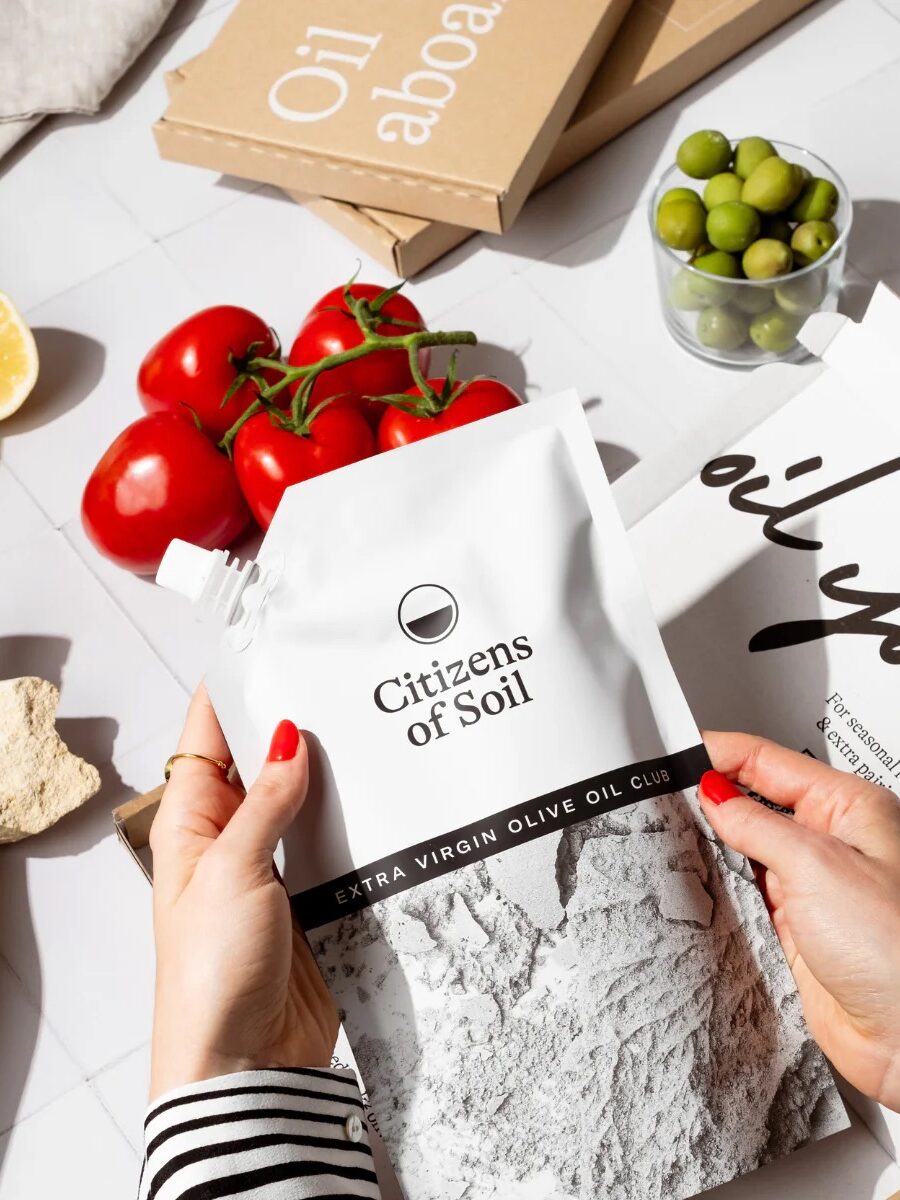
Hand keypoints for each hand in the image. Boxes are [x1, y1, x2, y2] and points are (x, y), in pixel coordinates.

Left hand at [148, 686, 338, 1100]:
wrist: (246, 1064)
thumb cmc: (210, 975)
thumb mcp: (231, 873)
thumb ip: (265, 804)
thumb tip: (289, 739)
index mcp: (191, 824)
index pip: (207, 738)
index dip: (233, 692)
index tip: (269, 648)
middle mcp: (232, 839)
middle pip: (265, 762)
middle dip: (298, 725)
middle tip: (342, 683)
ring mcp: (276, 868)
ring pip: (307, 799)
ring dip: (334, 774)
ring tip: (373, 729)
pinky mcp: (315, 897)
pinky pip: (338, 843)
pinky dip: (359, 821)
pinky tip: (388, 797)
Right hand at [699, 731, 899, 1110]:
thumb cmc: (898, 949)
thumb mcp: (816, 864)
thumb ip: (757, 825)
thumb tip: (715, 795)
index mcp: (849, 809)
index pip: (769, 762)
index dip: (718, 753)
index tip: (673, 752)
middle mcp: (832, 845)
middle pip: (755, 805)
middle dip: (709, 801)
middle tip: (661, 796)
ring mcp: (813, 890)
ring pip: (746, 855)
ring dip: (712, 851)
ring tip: (667, 839)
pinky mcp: (797, 933)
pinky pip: (746, 901)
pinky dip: (718, 895)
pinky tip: (695, 888)